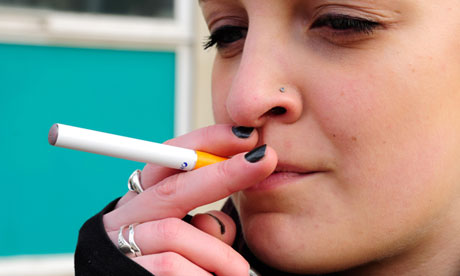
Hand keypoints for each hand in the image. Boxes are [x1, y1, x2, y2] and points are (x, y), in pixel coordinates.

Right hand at [104, 125, 276, 275]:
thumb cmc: (176, 272)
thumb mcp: (193, 243)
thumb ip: (206, 227)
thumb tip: (216, 222)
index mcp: (144, 202)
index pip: (169, 160)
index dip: (205, 142)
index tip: (246, 137)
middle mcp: (125, 218)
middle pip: (171, 187)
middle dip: (223, 172)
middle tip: (263, 159)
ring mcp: (120, 245)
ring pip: (173, 233)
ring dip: (217, 252)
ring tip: (238, 272)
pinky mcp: (126, 273)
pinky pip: (171, 266)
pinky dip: (203, 275)